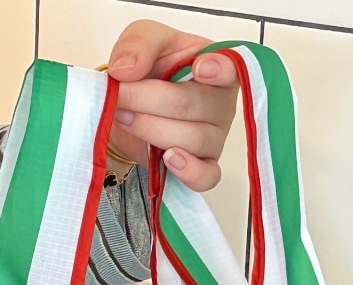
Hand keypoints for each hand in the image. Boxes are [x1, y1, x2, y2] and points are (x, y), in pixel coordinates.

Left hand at [105, 20, 239, 191]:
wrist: (127, 108)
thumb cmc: (147, 71)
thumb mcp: (140, 40)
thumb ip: (138, 44)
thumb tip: (128, 70)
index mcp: (218, 67)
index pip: (233, 69)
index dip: (219, 70)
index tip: (199, 69)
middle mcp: (221, 104)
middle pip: (194, 106)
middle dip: (148, 100)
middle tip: (120, 95)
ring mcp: (214, 139)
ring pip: (192, 140)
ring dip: (150, 128)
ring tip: (124, 118)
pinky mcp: (202, 167)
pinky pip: (206, 177)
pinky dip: (188, 171)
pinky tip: (168, 159)